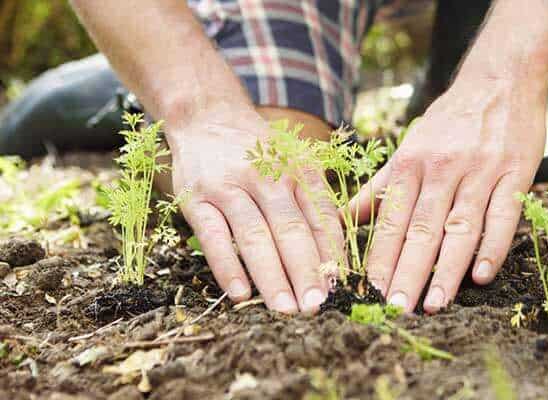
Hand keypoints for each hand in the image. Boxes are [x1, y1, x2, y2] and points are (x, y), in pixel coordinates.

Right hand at [167, 102, 343, 312]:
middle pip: (290, 230)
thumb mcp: (294, 163)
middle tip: (316, 306)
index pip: (320, 217)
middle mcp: (266, 176)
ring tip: (285, 308)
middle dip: (306, 272)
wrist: (208, 117)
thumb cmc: (258, 151)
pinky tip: (240, 293)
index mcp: (297, 170)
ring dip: (271, 276)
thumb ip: (312, 202)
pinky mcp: (197, 198)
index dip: (331, 255)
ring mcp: (229, 187)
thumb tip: (334, 257)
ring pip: (254, 235)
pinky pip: (213, 236)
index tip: (340, 288)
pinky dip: (227, 266)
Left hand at [351, 77, 546, 312]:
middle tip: (396, 309)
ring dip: (447, 269)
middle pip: (421, 229)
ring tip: (434, 304)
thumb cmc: (446, 123)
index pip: (391, 221)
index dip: (380, 258)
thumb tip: (341, 217)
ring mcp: (479, 172)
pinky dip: (493, 246)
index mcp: (410, 165)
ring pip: (459, 226)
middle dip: (407, 272)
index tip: (369, 292)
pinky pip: (503, 214)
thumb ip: (378, 188)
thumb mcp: (406, 149)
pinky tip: (482, 275)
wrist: (497, 82)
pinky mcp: (514, 173)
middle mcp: (441, 170)